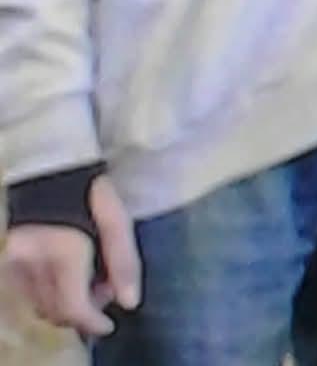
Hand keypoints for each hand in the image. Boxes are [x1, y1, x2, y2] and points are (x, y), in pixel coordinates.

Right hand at [2, 174, 140, 337]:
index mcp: (63, 250)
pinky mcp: (9, 261)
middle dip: (83, 311)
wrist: (51, 167)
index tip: (109, 324)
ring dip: (65, 305)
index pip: (73, 306)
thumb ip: (124, 261)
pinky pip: (28, 293)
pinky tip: (65, 277)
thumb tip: (130, 303)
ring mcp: (16, 262)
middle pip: (56, 311)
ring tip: (86, 280)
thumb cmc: (90, 190)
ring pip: (40, 306)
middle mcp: (34, 261)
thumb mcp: (116, 220)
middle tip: (103, 290)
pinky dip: (48, 294)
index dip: (92, 322)